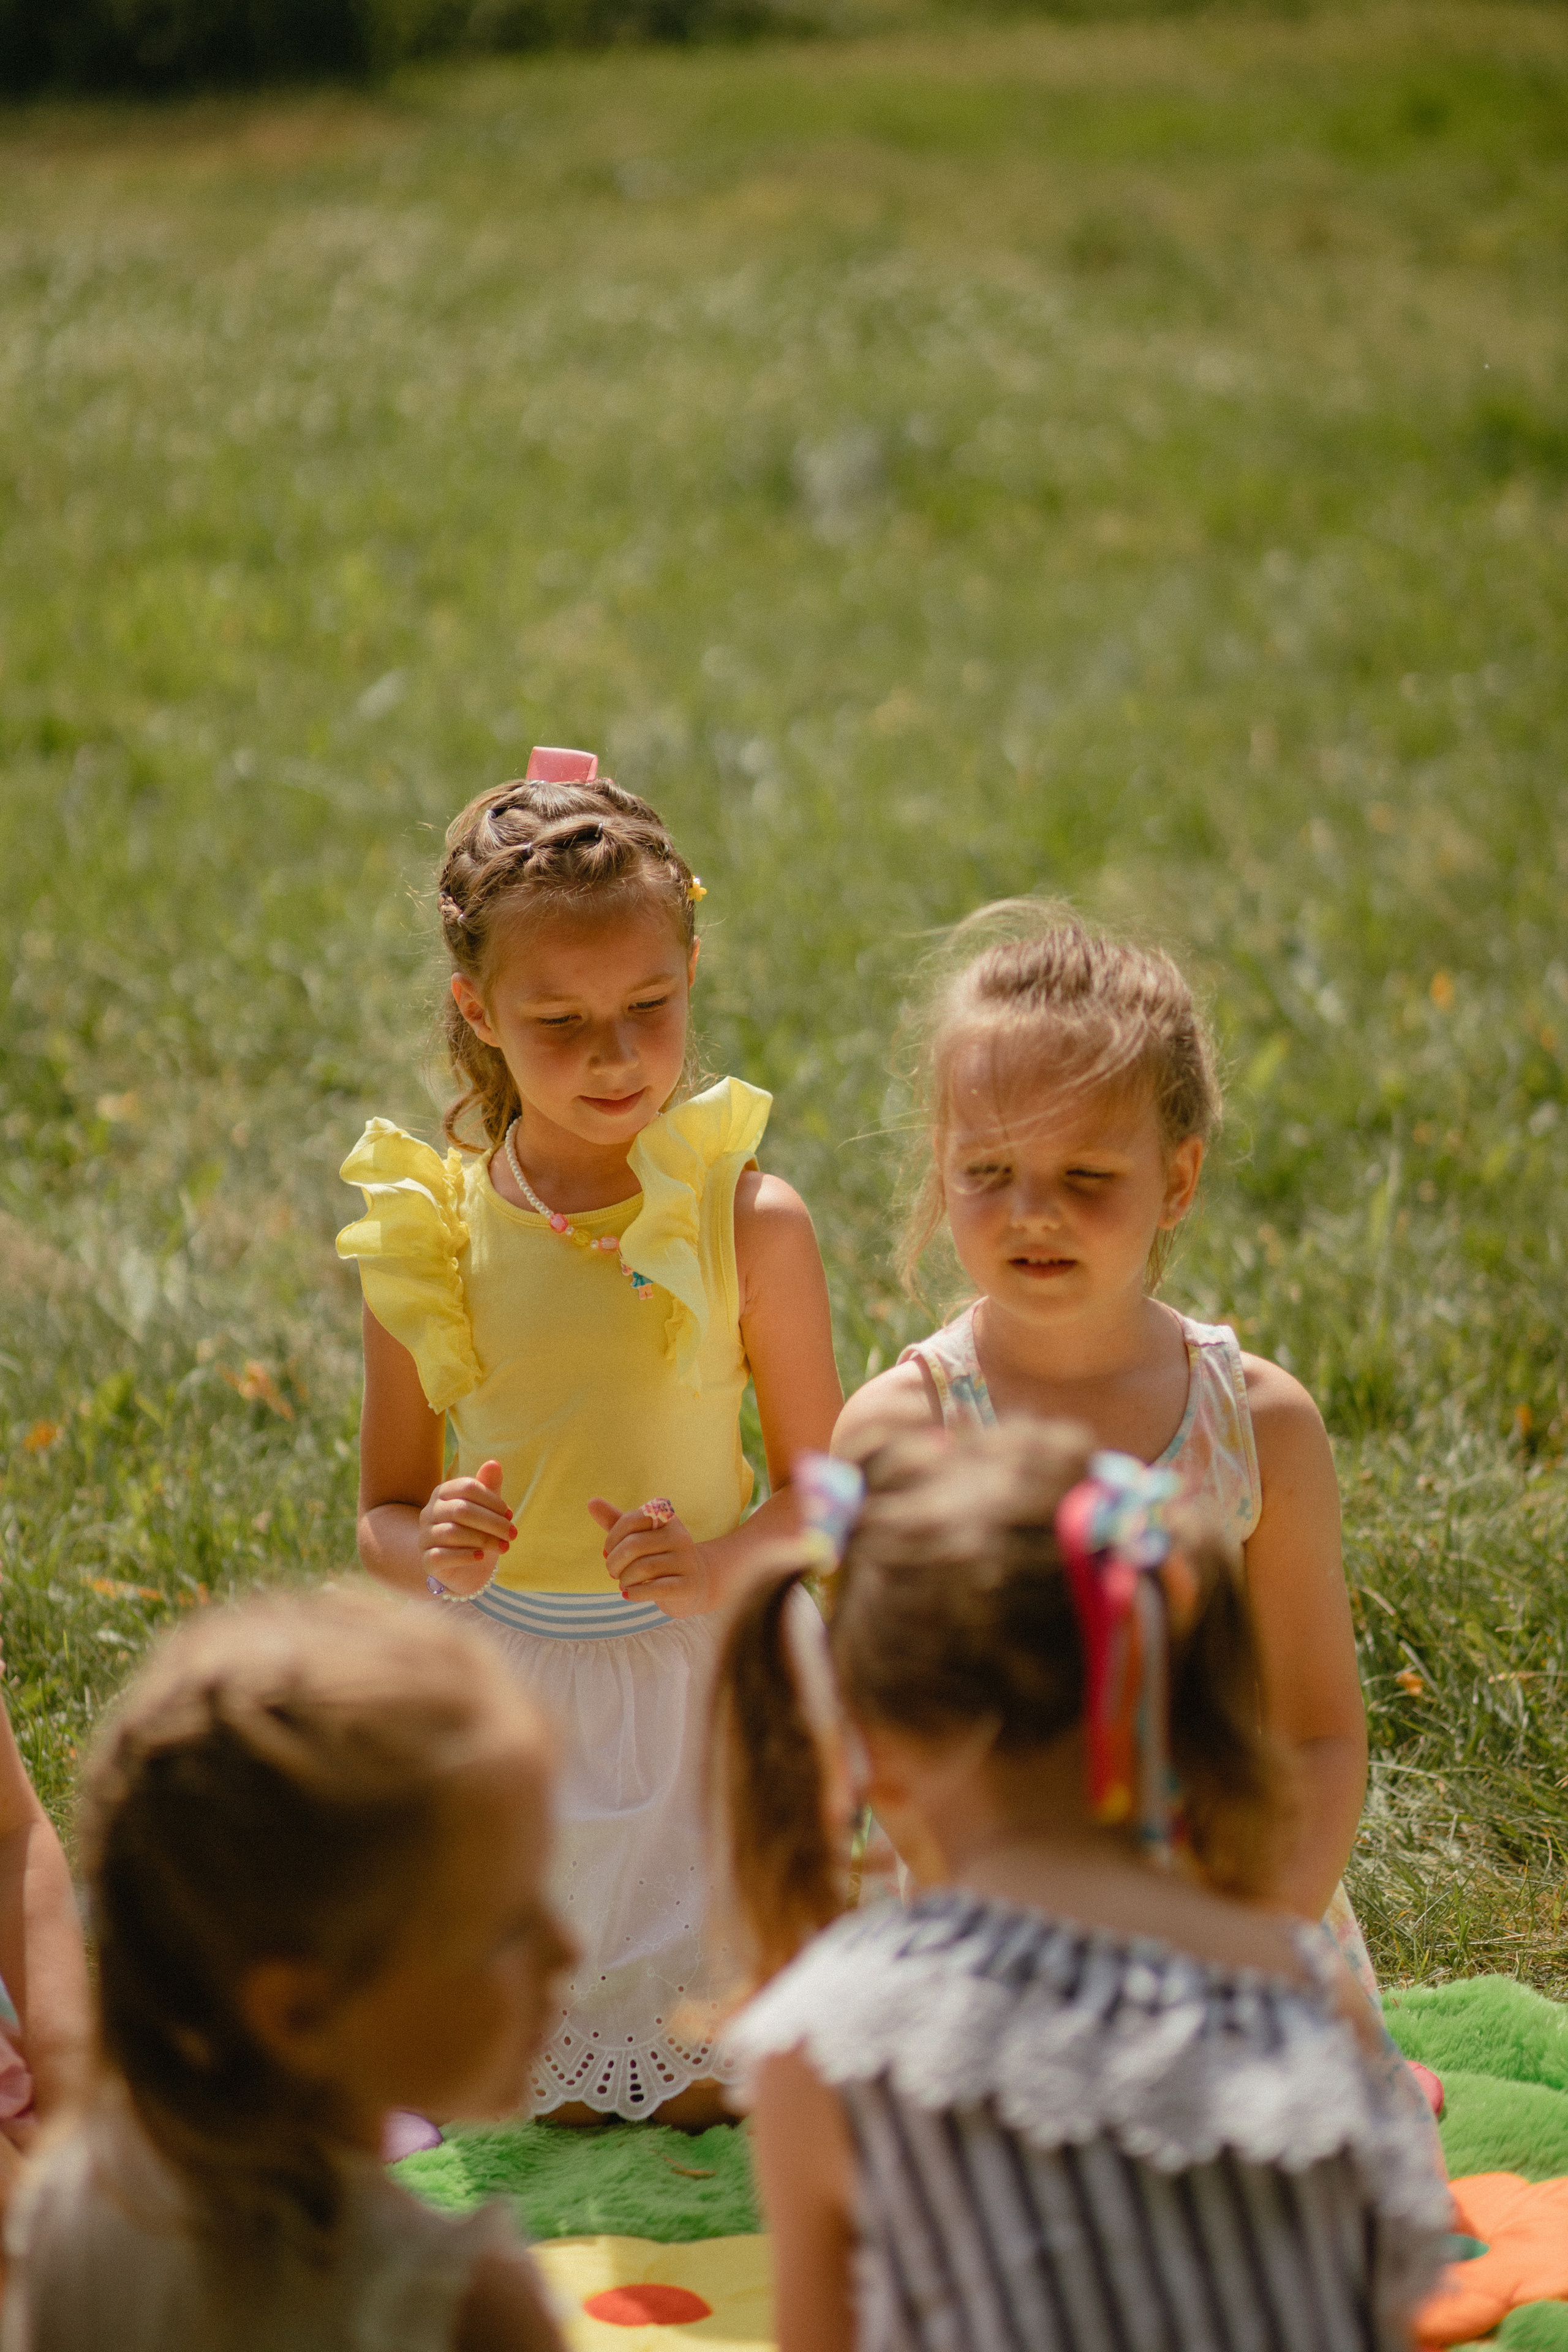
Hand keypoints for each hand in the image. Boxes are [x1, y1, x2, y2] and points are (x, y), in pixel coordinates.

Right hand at [420, 1460, 513, 1596]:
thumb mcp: (487, 1509)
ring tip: (504, 1547)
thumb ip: (489, 1487)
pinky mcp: (427, 1560)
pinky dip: (465, 1556)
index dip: (492, 1500)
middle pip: (461, 1510)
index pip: (467, 1487)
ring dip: (484, 1540)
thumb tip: (494, 1463)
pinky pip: (441, 1556)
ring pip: (452, 1533)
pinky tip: (481, 1557)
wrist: (464, 1567)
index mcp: (443, 1492)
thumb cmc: (477, 1531)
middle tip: (513, 1533)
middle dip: (493, 1522)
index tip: (510, 1514)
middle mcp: (429, 1512)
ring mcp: (425, 1536)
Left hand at [588, 1497, 711, 1617]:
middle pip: (634, 1545)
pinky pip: (654, 1589)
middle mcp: (680, 1536)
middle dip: (614, 1562)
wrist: (694, 1585)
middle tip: (613, 1572)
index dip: (612, 1538)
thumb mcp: (637, 1536)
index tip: (608, 1552)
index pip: (631, 1520)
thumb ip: (615, 1520)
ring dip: (624, 1580)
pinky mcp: (687, 1586)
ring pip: (642, 1569)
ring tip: (624, 1583)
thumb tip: (591, 1502)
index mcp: (667, 1518)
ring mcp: (686, 1561)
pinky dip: (634, 1593)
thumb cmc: (658, 1557)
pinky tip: (629, 1594)